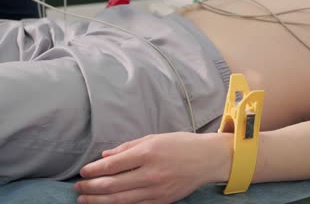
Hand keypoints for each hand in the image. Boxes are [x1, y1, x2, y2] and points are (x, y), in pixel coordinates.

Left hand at [74, 132, 232, 203]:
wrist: (207, 159)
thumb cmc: (181, 144)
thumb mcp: (155, 138)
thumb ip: (129, 147)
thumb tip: (106, 156)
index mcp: (148, 153)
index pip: (113, 165)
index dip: (94, 170)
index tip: (84, 171)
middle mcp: (151, 173)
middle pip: (112, 185)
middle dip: (91, 187)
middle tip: (78, 187)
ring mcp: (157, 190)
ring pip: (120, 200)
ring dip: (98, 201)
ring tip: (84, 200)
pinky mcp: (162, 201)